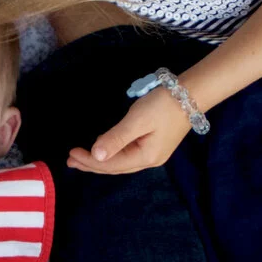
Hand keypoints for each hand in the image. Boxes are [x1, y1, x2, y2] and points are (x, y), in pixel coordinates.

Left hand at [66, 87, 191, 174]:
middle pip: (115, 167)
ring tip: (81, 158)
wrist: (191, 94)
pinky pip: (128, 155)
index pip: (111, 164)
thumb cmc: (163, 105)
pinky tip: (103, 151)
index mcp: (145, 157)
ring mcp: (153, 154)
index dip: (90, 160)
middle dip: (92, 164)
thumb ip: (116, 138)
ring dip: (101, 160)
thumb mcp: (137, 120)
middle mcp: (150, 160)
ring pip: (121, 162)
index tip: (71, 153)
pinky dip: (113, 154)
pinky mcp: (155, 145)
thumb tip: (96, 155)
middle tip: (70, 160)